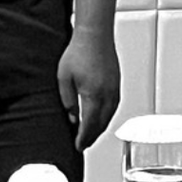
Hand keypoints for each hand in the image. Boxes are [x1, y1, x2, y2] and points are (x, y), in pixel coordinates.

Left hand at [58, 27, 119, 148]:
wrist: (95, 35)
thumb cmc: (79, 51)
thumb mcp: (64, 78)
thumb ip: (68, 101)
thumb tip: (72, 117)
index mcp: (94, 95)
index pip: (89, 125)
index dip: (84, 138)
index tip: (78, 146)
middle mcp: (107, 95)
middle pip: (101, 124)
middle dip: (92, 137)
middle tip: (84, 144)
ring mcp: (114, 90)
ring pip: (110, 117)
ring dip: (101, 128)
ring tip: (92, 135)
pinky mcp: (117, 84)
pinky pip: (114, 108)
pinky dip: (107, 118)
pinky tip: (102, 118)